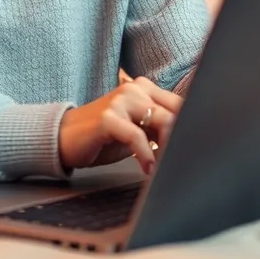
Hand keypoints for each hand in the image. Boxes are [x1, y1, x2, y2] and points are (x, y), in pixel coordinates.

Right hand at [58, 77, 182, 174]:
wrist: (64, 138)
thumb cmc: (103, 137)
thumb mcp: (137, 131)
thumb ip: (160, 129)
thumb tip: (190, 142)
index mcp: (144, 88)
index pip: (181, 105)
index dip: (192, 128)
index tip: (195, 152)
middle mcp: (134, 88)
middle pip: (176, 113)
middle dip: (183, 141)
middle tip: (183, 164)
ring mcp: (120, 100)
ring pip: (161, 122)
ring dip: (168, 150)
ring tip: (166, 169)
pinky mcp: (107, 116)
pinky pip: (136, 136)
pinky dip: (146, 155)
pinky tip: (147, 169)